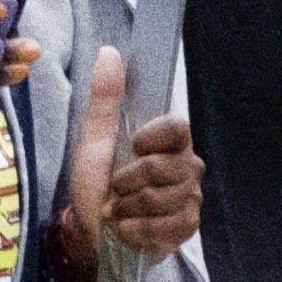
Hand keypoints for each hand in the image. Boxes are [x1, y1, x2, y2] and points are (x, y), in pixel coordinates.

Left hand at [67, 51, 204, 265]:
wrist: (90, 227)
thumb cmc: (94, 179)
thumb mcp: (94, 136)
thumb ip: (105, 96)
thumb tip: (109, 52)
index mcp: (170, 141)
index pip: (176, 127)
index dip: (149, 139)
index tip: (131, 146)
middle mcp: (188, 166)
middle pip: (160, 168)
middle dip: (124, 181)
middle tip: (115, 187)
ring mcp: (191, 197)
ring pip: (159, 199)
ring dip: (126, 207)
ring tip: (119, 207)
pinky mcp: (188, 226)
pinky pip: (163, 227)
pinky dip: (135, 229)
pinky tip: (128, 227)